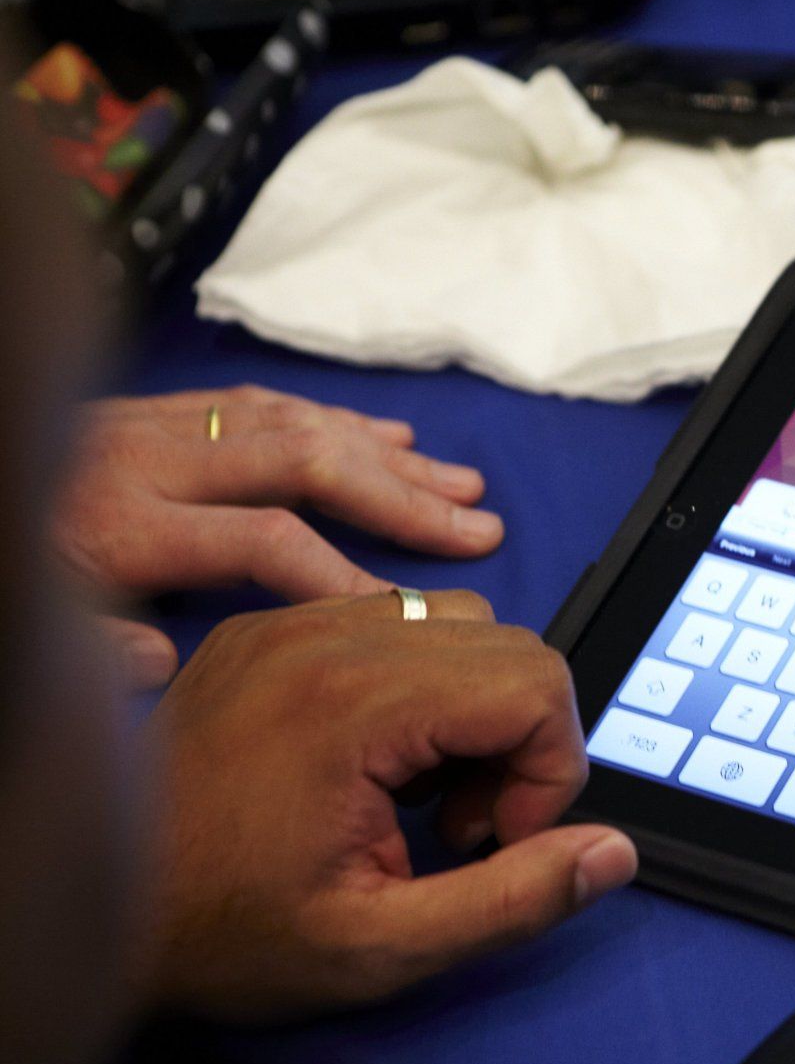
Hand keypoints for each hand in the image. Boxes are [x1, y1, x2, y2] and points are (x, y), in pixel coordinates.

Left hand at [57, 386, 503, 686]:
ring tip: (462, 486)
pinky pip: (262, 403)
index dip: (343, 575)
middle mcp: (147, 458)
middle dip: (399, 494)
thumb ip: (88, 650)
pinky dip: (334, 419)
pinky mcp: (151, 411)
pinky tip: (387, 432)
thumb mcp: (20, 630)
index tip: (412, 614)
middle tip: (479, 526)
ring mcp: (153, 425)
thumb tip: (161, 659)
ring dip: (386, 454)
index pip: (261, 541)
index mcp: (117, 522)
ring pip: (292, 423)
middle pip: (300, 460)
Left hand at [143, 592, 635, 1021]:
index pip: (536, 682)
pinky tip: (382, 761)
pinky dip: (425, 684)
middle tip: (460, 826)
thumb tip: (611, 851)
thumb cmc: (222, 933)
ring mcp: (294, 626)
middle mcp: (325, 640)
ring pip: (462, 621)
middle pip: (512, 644)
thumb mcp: (381, 949)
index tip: (496, 841)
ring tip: (421, 794)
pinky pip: (398, 619)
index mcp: (352, 706)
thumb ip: (513, 900)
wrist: (91, 908)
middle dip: (521, 741)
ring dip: (477, 707)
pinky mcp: (274, 631)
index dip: (550, 770)